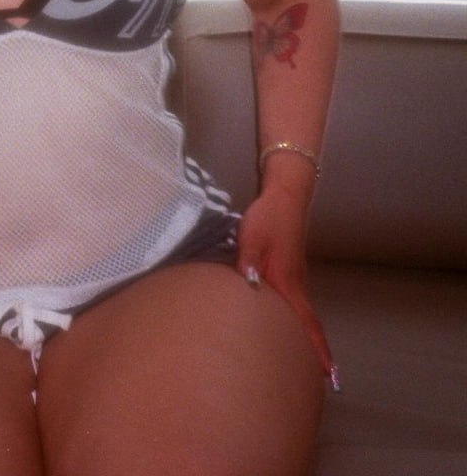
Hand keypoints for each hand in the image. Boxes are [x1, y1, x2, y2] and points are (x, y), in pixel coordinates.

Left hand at [236, 186, 337, 386]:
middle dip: (320, 353)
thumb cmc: (266, 218)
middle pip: (311, 325)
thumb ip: (249, 262)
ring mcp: (296, 278)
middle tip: (330, 381)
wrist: (284, 198)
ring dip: (312, 338)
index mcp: (287, 281)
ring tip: (316, 362)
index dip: (317, 350)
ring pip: (306, 315)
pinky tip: (294, 326)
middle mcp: (296, 285)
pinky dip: (303, 321)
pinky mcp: (291, 271)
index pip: (305, 323)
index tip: (329, 376)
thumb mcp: (251, 237)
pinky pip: (300, 304)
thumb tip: (250, 288)